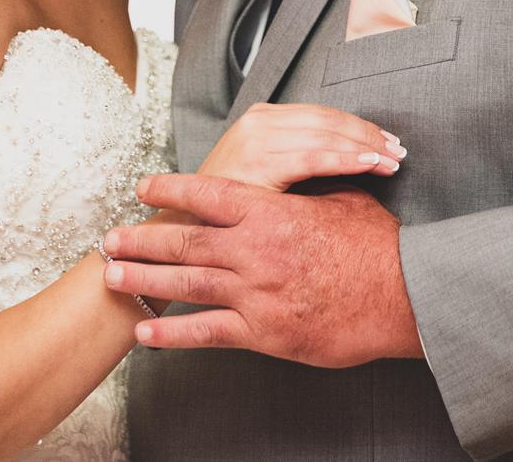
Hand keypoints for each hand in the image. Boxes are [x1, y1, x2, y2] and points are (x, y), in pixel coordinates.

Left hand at [103, 174, 421, 366]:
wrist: (402, 296)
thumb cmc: (378, 248)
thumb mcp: (342, 200)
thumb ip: (308, 190)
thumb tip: (302, 174)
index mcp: (269, 211)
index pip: (207, 194)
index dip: (171, 189)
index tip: (145, 187)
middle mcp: (253, 249)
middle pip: (184, 240)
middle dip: (143, 238)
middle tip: (110, 237)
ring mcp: (254, 292)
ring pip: (186, 284)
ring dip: (145, 280)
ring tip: (113, 277)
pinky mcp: (263, 333)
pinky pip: (207, 334)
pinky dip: (173, 336)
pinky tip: (147, 336)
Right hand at [198, 102, 404, 190]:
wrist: (187, 227)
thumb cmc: (231, 209)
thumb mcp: (266, 173)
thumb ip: (299, 159)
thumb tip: (352, 159)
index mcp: (262, 118)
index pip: (323, 115)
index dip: (359, 126)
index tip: (387, 142)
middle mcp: (259, 121)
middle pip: (329, 121)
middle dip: (369, 135)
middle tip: (399, 151)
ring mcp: (257, 139)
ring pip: (327, 136)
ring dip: (365, 147)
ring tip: (392, 161)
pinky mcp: (258, 162)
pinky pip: (314, 157)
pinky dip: (347, 159)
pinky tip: (370, 165)